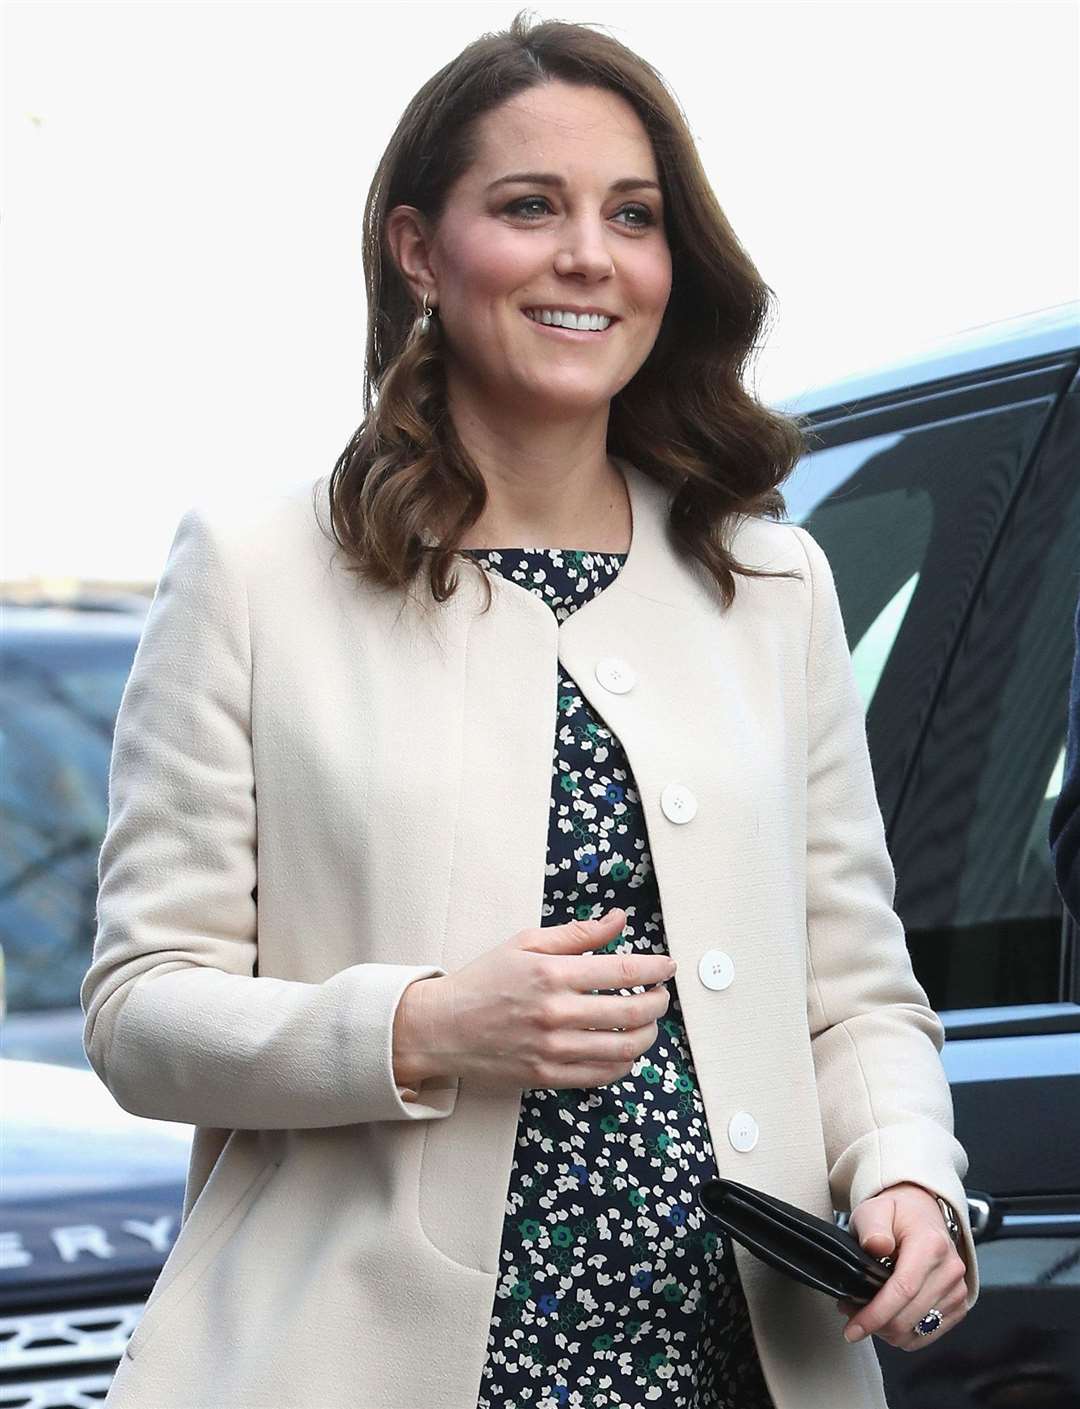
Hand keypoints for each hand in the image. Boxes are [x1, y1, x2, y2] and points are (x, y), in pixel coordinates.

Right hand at [393, 908, 676, 1093]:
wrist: (441, 1028)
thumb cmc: (483, 980)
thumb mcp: (525, 943)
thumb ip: (577, 933)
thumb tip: (619, 919)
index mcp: (551, 973)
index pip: (622, 970)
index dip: (655, 968)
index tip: (668, 967)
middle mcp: (555, 1012)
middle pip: (632, 1012)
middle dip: (659, 1003)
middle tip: (661, 995)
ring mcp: (552, 1049)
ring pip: (624, 1048)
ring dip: (648, 1034)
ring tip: (648, 1023)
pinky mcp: (547, 1077)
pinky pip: (602, 1075)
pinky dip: (624, 1062)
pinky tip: (625, 1048)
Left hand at [835, 1182, 968, 1350]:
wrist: (922, 1213)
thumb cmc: (897, 1213)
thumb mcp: (875, 1210)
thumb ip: (872, 1227)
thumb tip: (876, 1246)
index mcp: (930, 1245)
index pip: (903, 1290)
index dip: (876, 1314)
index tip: (853, 1329)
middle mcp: (950, 1270)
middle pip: (909, 1317)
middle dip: (875, 1323)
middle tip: (850, 1311)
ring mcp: (957, 1290)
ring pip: (916, 1332)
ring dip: (888, 1330)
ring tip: (868, 1310)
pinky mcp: (958, 1305)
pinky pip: (927, 1335)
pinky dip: (904, 1333)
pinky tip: (889, 1315)